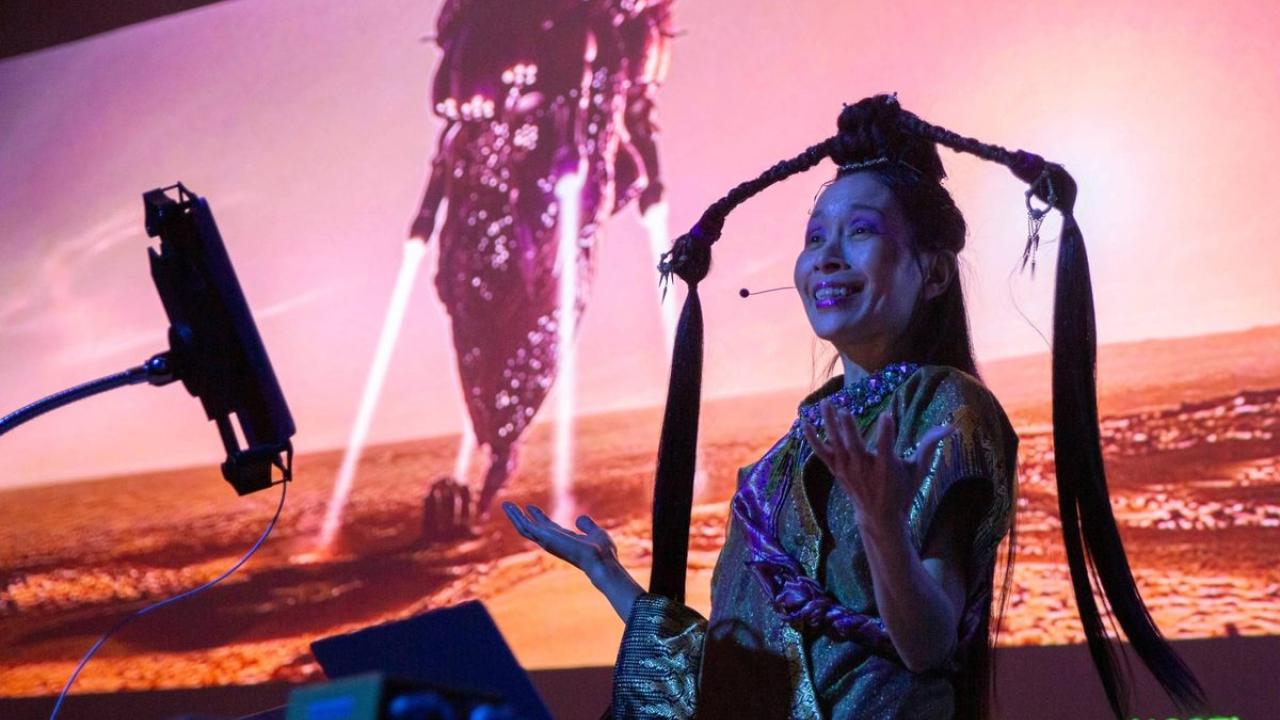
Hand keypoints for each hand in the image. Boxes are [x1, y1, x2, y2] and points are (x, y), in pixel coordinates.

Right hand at [503, 503, 642, 620]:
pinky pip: (527, 528)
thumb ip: (587, 525)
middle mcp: (553, 541)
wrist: (602, 560)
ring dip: (514, 516)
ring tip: (505, 504)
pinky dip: (518, 518)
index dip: (538, 516)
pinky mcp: (545, 538)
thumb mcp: (595, 532)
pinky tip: (512, 509)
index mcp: (563, 539)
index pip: (546, 527)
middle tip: (508, 505)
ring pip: (524, 528)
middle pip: (531, 528)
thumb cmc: (602, 551)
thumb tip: (580, 518)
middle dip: (520, 517)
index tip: (531, 506)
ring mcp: (548, 541)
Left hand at [801, 401, 953, 537]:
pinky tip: (806, 422)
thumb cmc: (902, 490)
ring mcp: (848, 470)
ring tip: (827, 404)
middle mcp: (864, 469)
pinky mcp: (837, 470)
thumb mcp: (918, 471)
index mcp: (886, 469)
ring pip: (836, 445)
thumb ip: (929, 446)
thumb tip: (950, 426)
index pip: (886, 447)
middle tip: (844, 411)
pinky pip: (822, 453)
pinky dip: (813, 439)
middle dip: (849, 430)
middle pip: (854, 447)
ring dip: (830, 425)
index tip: (887, 415)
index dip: (886, 432)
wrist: (879, 516)